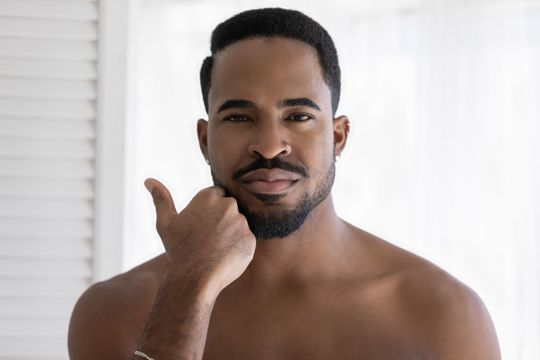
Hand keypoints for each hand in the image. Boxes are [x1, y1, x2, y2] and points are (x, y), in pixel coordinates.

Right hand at [144, 178, 255, 293]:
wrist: (194, 278)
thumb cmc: (178, 249)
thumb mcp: (165, 222)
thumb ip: (161, 198)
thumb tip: (148, 180)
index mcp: (209, 196)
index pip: (217, 195)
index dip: (209, 211)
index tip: (201, 225)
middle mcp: (228, 205)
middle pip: (229, 208)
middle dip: (221, 220)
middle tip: (207, 239)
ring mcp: (241, 223)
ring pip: (238, 225)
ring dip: (230, 234)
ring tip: (214, 249)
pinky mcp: (250, 240)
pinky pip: (245, 241)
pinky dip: (237, 248)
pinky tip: (224, 257)